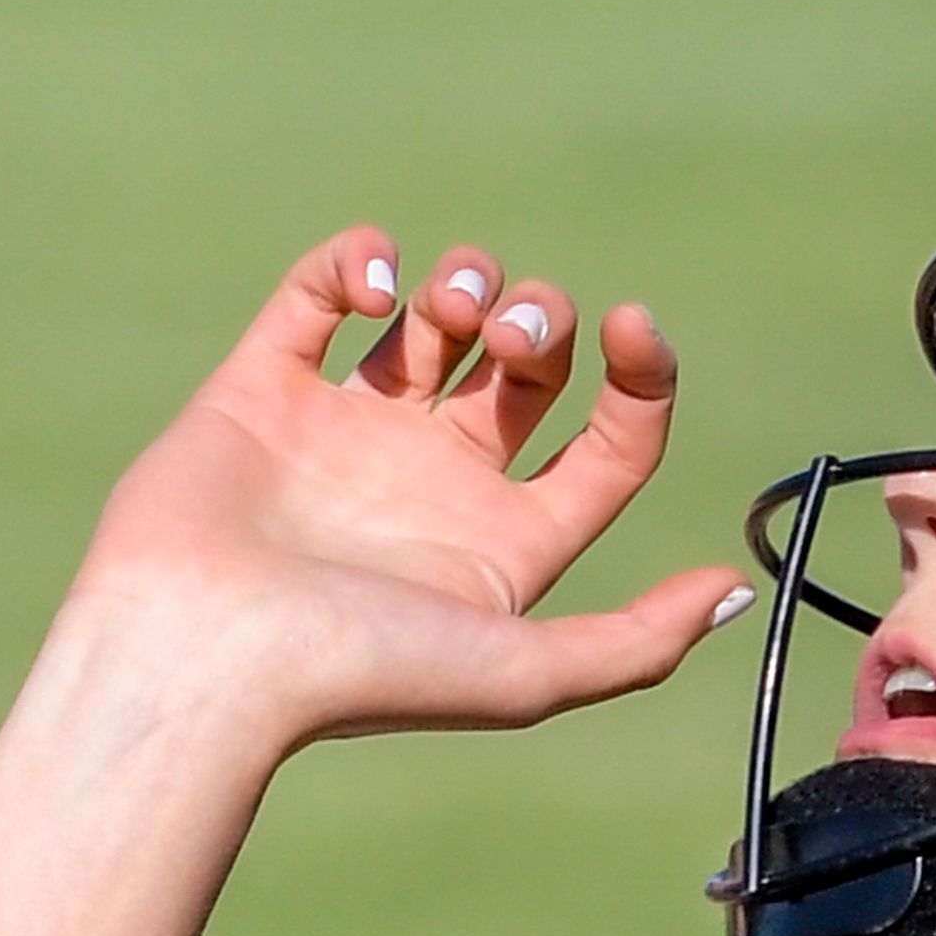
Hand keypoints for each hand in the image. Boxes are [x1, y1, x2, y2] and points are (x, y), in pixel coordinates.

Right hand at [67, 232, 748, 753]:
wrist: (201, 658)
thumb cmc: (358, 676)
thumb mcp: (525, 675)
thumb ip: (637, 642)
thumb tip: (734, 589)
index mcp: (500, 540)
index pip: (607, 442)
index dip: (641, 376)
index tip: (631, 328)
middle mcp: (430, 479)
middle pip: (524, 363)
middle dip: (540, 320)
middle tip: (513, 332)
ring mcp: (344, 428)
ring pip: (432, 315)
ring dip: (463, 281)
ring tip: (446, 305)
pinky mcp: (261, 387)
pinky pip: (321, 288)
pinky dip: (357, 260)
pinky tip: (370, 289)